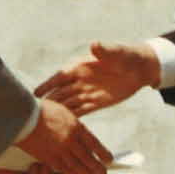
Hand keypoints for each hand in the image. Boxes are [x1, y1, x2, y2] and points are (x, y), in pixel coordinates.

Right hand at [13, 98, 112, 173]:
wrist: (24, 117)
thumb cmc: (44, 111)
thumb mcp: (65, 113)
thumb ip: (75, 126)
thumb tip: (84, 136)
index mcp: (77, 127)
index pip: (95, 144)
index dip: (103, 154)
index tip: (109, 160)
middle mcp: (71, 140)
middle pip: (89, 159)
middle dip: (98, 168)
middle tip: (103, 173)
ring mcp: (60, 150)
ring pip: (77, 167)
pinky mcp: (49, 158)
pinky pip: (64, 170)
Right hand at [37, 41, 159, 113]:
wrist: (140, 68)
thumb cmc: (126, 55)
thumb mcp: (115, 52)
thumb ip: (104, 50)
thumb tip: (94, 44)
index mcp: (81, 66)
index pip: (60, 76)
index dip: (48, 85)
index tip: (35, 94)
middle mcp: (80, 80)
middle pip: (60, 92)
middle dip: (48, 102)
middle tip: (35, 115)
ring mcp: (87, 92)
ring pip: (68, 103)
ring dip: (58, 112)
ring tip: (45, 125)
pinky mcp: (96, 102)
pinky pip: (81, 111)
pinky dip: (72, 118)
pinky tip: (63, 129)